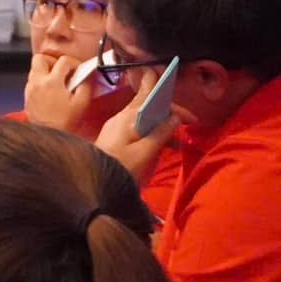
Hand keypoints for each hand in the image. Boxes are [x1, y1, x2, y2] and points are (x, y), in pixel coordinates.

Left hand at [22, 52, 91, 130]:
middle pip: (40, 59)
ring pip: (34, 70)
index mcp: (52, 82)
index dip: (74, 62)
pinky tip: (51, 93)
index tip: (79, 70)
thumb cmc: (64, 124)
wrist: (49, 138)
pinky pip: (32, 83)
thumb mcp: (82, 103)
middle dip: (53, 61)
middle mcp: (37, 84)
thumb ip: (86, 85)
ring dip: (46, 72)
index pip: (63, 60)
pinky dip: (41, 83)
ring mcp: (30, 91)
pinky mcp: (27, 99)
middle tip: (63, 70)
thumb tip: (88, 74)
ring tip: (58, 82)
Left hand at [93, 68, 188, 182]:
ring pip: (144, 119)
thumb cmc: (120, 168)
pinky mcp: (113, 137)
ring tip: (175, 145)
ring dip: (161, 127)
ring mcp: (116, 126)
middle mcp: (122, 116)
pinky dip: (150, 134)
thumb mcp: (144, 153)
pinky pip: (136, 129)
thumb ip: (160, 134)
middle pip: (150, 107)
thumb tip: (175, 118)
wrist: (90, 184)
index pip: (154, 97)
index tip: (191, 119)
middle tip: (185, 130)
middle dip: (169, 116)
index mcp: (130, 116)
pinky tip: (159, 147)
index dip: (174, 106)